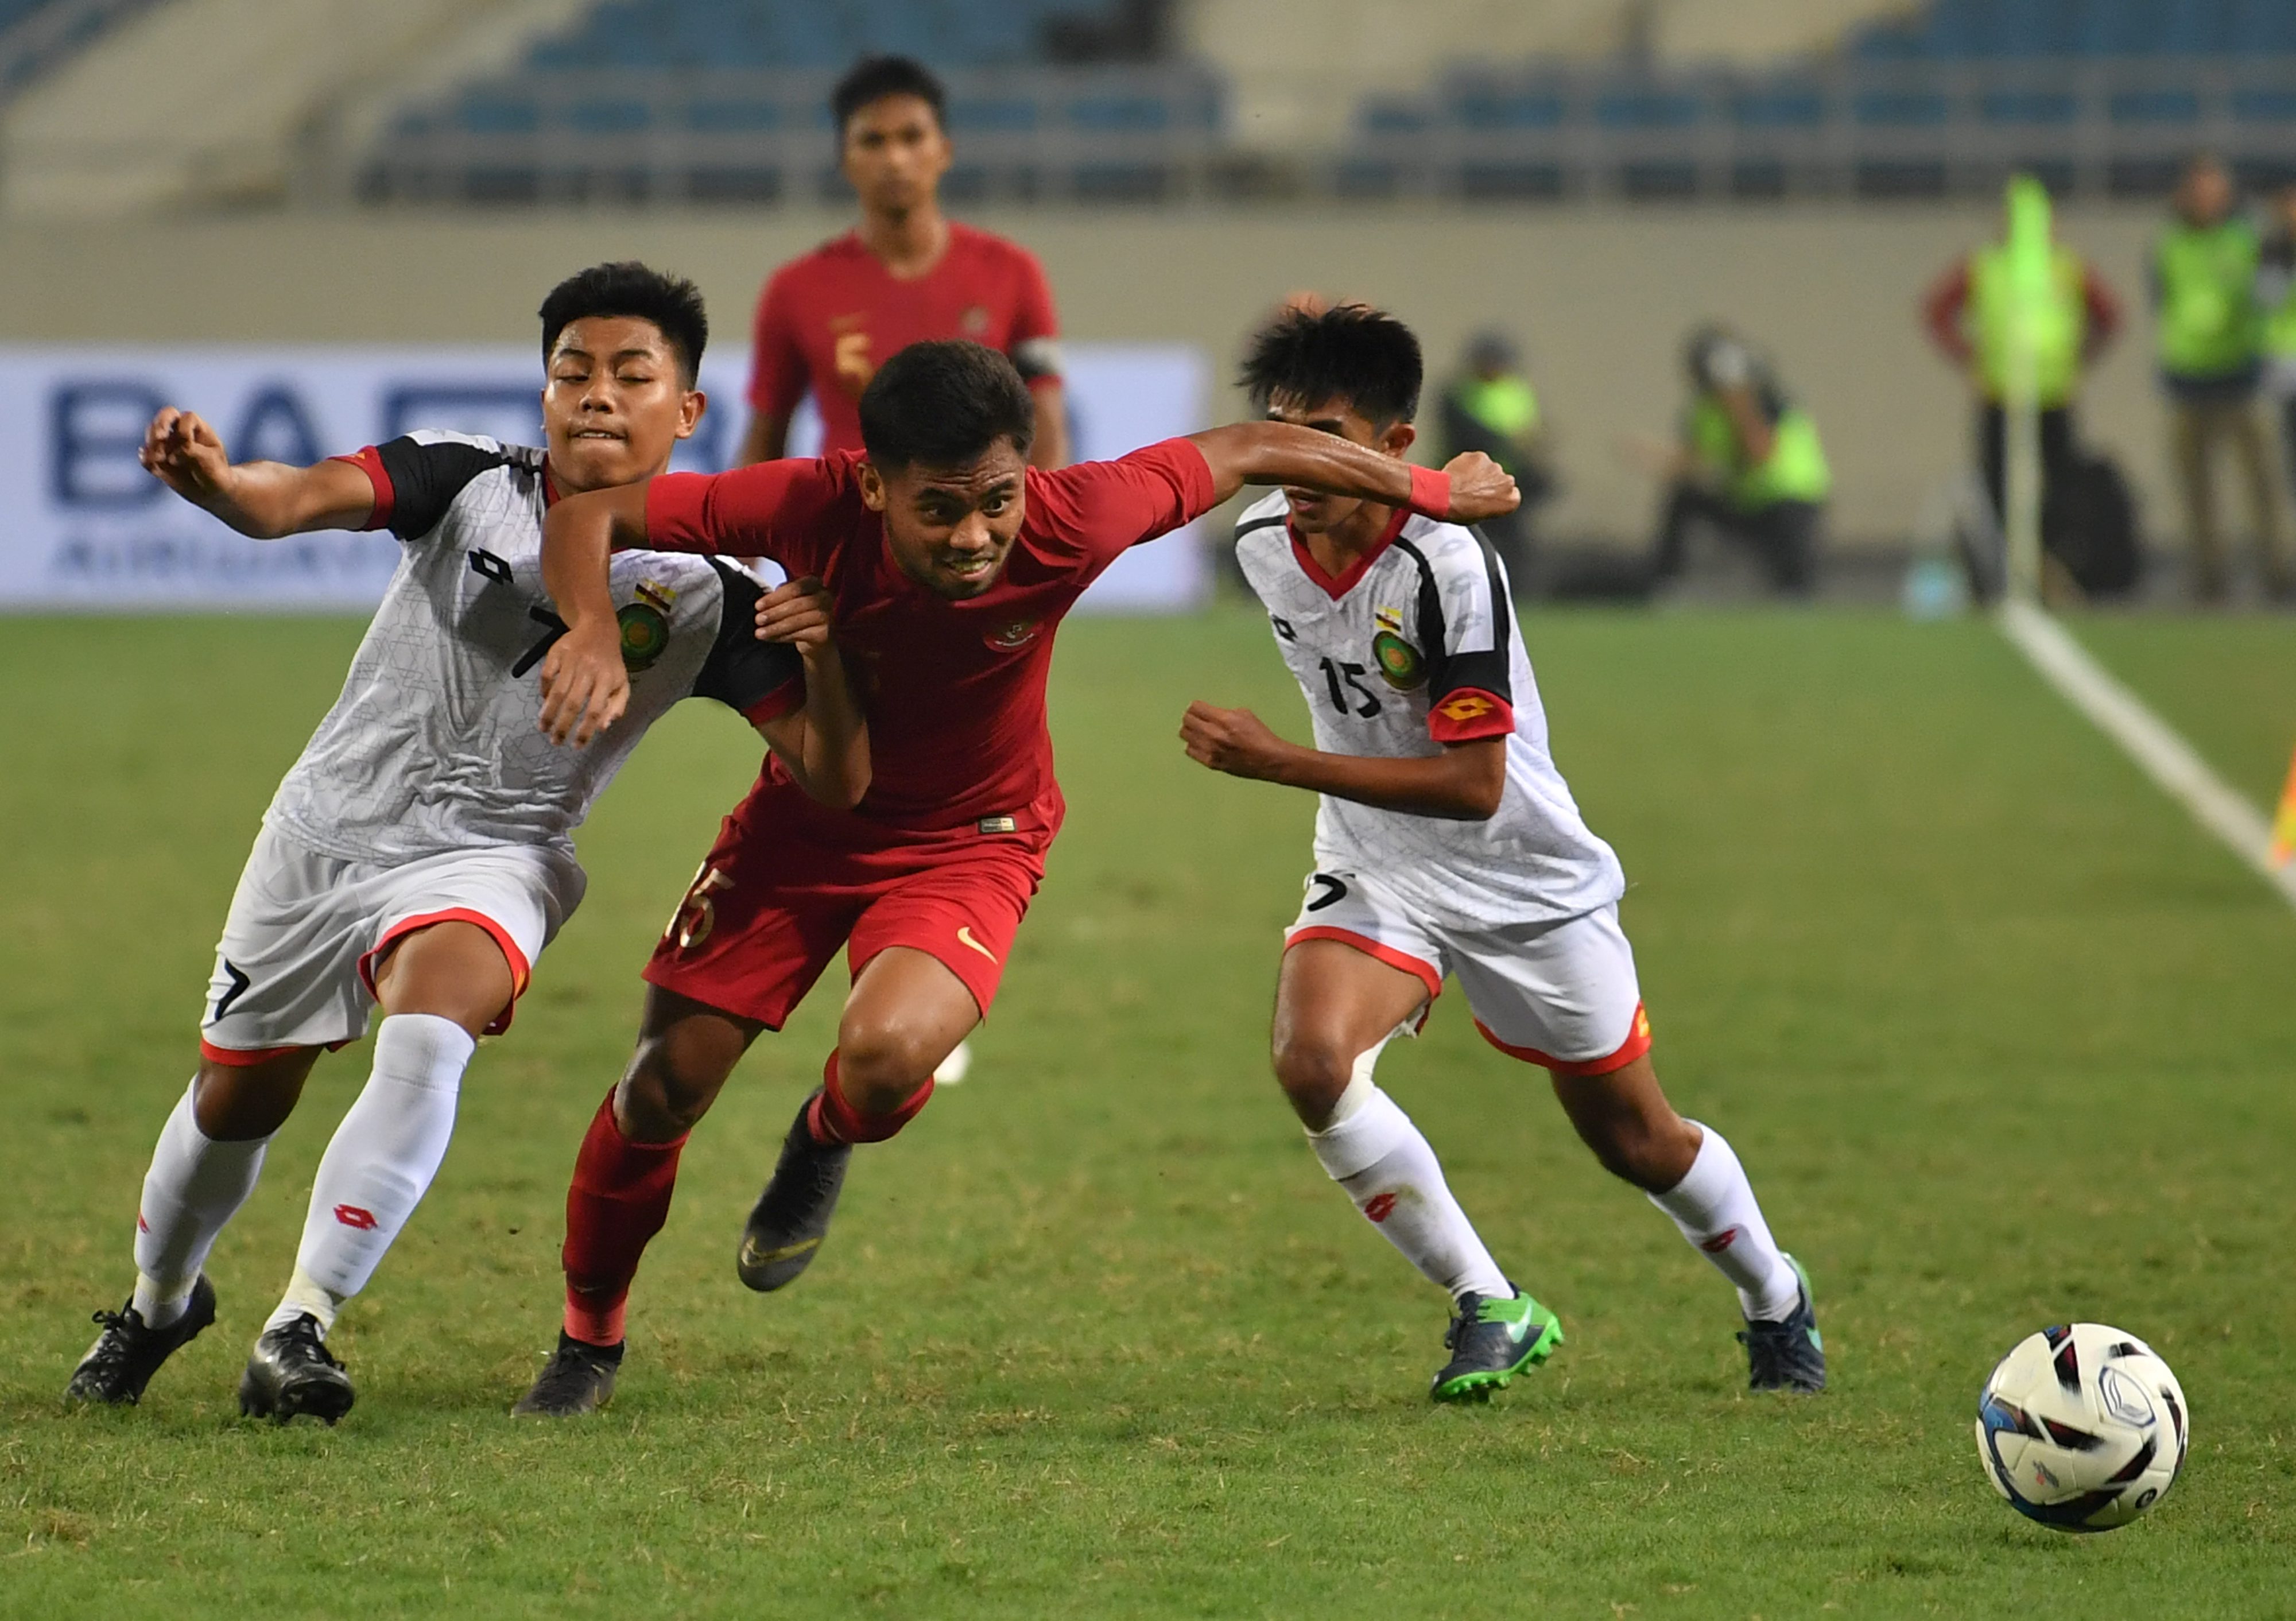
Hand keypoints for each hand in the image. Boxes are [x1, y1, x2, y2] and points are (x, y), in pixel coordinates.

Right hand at [138, 408, 231, 505]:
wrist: (211, 491)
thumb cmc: (216, 472)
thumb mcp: (210, 461)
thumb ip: (192, 453)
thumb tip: (170, 456)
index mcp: (197, 427)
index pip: (187, 418)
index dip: (185, 429)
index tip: (188, 444)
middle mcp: (179, 431)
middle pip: (164, 417)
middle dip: (159, 426)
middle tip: (159, 438)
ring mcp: (167, 444)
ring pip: (151, 434)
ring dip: (152, 445)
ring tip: (159, 459)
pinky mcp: (158, 459)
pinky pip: (146, 456)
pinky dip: (147, 460)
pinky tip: (154, 469)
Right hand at [537, 620, 628, 746]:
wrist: (599, 628)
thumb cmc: (610, 663)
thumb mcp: (622, 683)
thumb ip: (617, 706)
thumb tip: (602, 728)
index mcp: (607, 680)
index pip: (595, 710)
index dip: (585, 730)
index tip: (577, 745)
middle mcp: (589, 671)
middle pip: (573, 703)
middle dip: (563, 726)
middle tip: (555, 742)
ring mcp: (572, 661)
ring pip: (557, 691)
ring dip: (548, 713)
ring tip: (543, 728)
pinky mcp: (557, 652)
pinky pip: (547, 674)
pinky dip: (543, 690)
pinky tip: (543, 703)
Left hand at [754, 574, 834, 656]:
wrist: (817, 638)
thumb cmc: (799, 614)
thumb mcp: (789, 600)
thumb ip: (778, 597)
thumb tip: (761, 604)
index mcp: (814, 583)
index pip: (794, 588)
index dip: (775, 597)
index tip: (758, 606)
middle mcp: (825, 597)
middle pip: (797, 604)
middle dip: (774, 612)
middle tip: (758, 619)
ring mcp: (827, 615)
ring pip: (797, 621)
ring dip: (775, 627)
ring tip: (759, 632)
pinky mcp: (825, 633)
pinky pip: (800, 634)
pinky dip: (783, 636)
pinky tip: (771, 638)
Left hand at [1180, 701, 1293, 781]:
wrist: (1268, 759)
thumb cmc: (1260, 735)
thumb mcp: (1245, 714)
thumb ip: (1224, 712)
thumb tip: (1210, 713)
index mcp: (1224, 719)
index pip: (1195, 708)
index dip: (1196, 706)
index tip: (1199, 709)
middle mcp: (1214, 734)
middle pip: (1187, 720)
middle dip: (1190, 717)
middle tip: (1196, 719)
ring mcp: (1211, 750)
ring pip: (1185, 735)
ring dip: (1190, 730)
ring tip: (1198, 731)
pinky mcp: (1210, 763)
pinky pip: (1190, 750)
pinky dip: (1193, 745)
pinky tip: (1201, 744)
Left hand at [1440, 452, 1520, 522]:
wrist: (1444, 497)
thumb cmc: (1460, 511)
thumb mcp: (1482, 515)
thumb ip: (1492, 503)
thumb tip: (1487, 496)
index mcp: (1511, 500)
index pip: (1510, 494)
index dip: (1497, 495)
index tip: (1488, 497)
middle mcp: (1508, 481)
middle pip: (1501, 479)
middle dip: (1490, 482)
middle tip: (1474, 490)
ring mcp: (1494, 466)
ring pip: (1488, 468)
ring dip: (1479, 472)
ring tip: (1464, 483)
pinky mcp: (1481, 456)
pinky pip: (1476, 460)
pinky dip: (1469, 464)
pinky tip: (1459, 473)